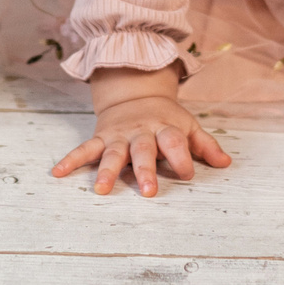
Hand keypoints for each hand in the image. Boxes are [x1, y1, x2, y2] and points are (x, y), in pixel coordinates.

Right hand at [52, 66, 232, 197]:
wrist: (135, 93)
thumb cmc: (166, 118)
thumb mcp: (188, 126)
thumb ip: (205, 145)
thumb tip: (226, 163)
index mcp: (165, 128)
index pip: (175, 142)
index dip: (182, 157)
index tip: (188, 174)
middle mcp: (141, 132)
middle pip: (143, 150)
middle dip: (145, 170)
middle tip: (149, 191)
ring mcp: (119, 135)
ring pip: (112, 153)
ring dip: (106, 171)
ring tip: (100, 190)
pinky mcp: (102, 136)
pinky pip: (84, 148)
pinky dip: (71, 159)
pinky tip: (58, 172)